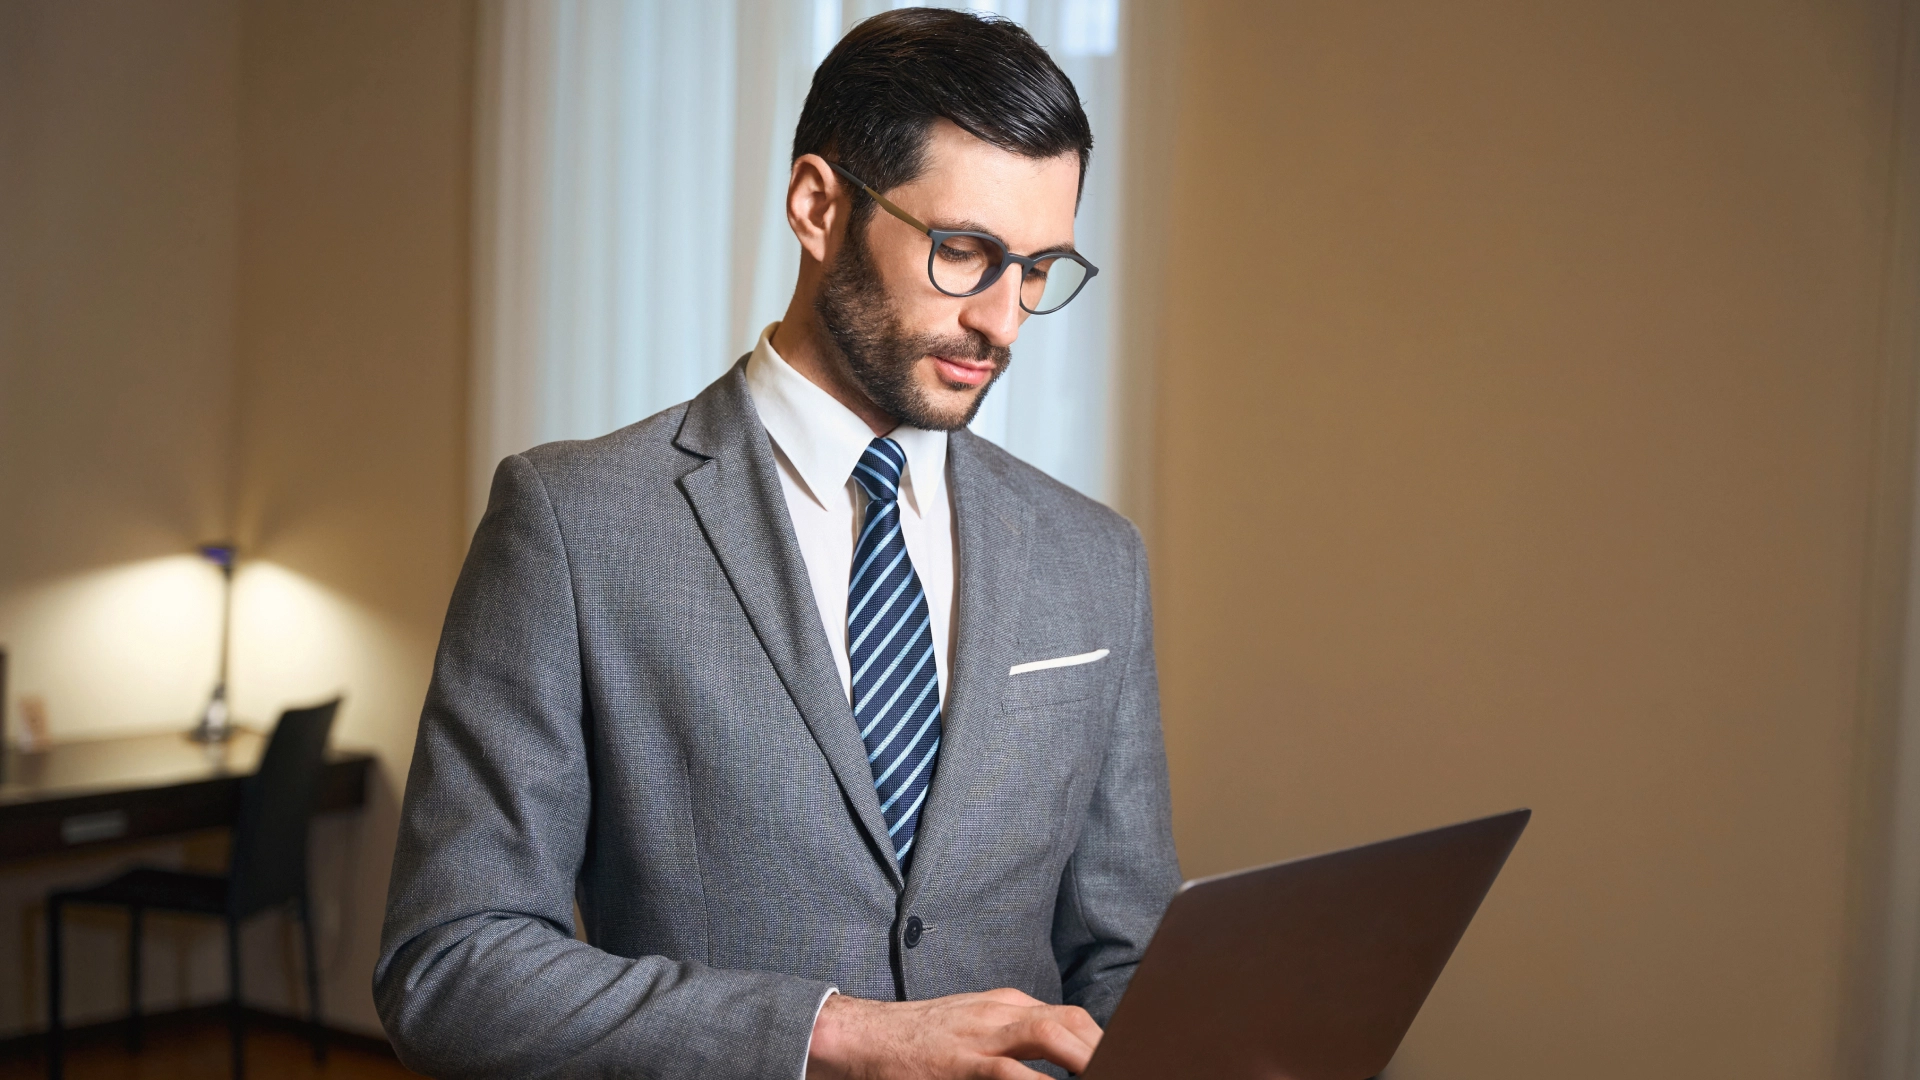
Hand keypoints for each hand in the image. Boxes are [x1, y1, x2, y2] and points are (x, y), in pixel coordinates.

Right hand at [806, 988, 1102, 1079]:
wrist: (858, 1037)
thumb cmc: (917, 1043)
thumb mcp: (971, 1031)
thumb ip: (1012, 1043)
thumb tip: (1054, 1063)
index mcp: (1005, 1005)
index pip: (1070, 1017)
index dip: (1102, 1041)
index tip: (1126, 1061)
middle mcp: (998, 1012)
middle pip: (1069, 1020)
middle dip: (1105, 1048)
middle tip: (1131, 1069)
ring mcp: (979, 1036)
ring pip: (1049, 1034)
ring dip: (1085, 1058)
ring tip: (1109, 1073)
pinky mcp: (958, 1063)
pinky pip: (1008, 1073)